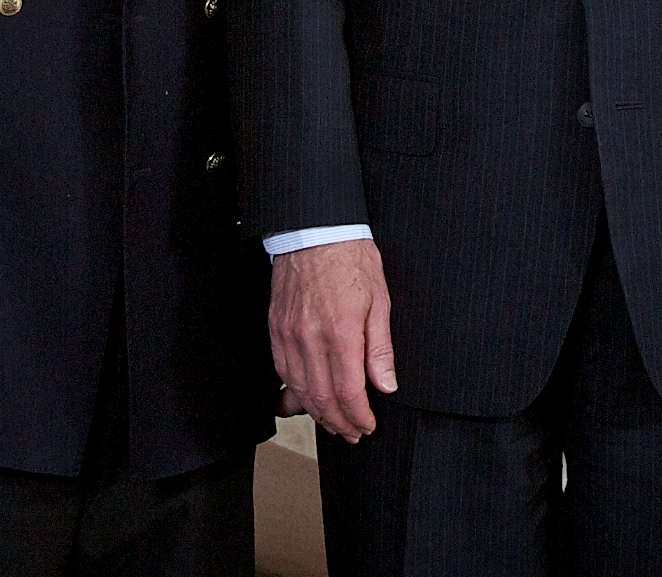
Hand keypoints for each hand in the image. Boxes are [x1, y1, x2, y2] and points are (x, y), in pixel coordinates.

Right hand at [269, 239, 396, 441]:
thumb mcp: (379, 300)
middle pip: (321, 397)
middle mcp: (310, 337)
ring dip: (316, 413)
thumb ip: (380, 348)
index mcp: (340, 331)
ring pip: (299, 389)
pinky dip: (294, 392)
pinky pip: (282, 370)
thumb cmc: (350, 257)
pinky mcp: (276, 328)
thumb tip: (385, 385)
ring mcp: (288, 334)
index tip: (368, 425)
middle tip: (353, 433)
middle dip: (339, 423)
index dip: (359, 416)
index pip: (348, 391)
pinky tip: (306, 399)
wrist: (314, 229)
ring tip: (333, 423)